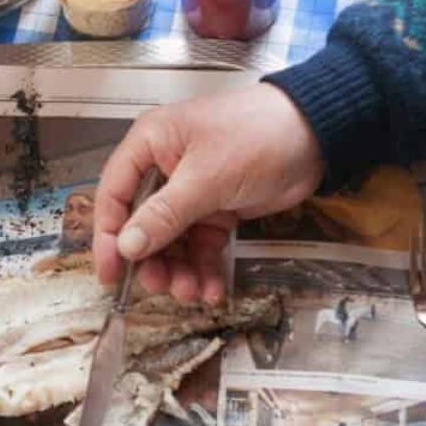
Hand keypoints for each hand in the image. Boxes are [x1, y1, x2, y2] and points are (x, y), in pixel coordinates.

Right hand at [92, 83, 322, 303]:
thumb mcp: (206, 177)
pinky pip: (201, 245)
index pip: (114, 195)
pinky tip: (213, 289)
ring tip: (192, 292)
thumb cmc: (255, 138)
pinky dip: (205, 268)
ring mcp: (192, 191)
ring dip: (179, 270)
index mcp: (149, 145)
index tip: (111, 275)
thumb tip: (128, 248)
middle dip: (152, 260)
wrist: (317, 133)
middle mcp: (164, 169)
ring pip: (172, 241)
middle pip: (142, 225)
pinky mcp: (218, 210)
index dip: (109, 237)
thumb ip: (164, 215)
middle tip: (162, 287)